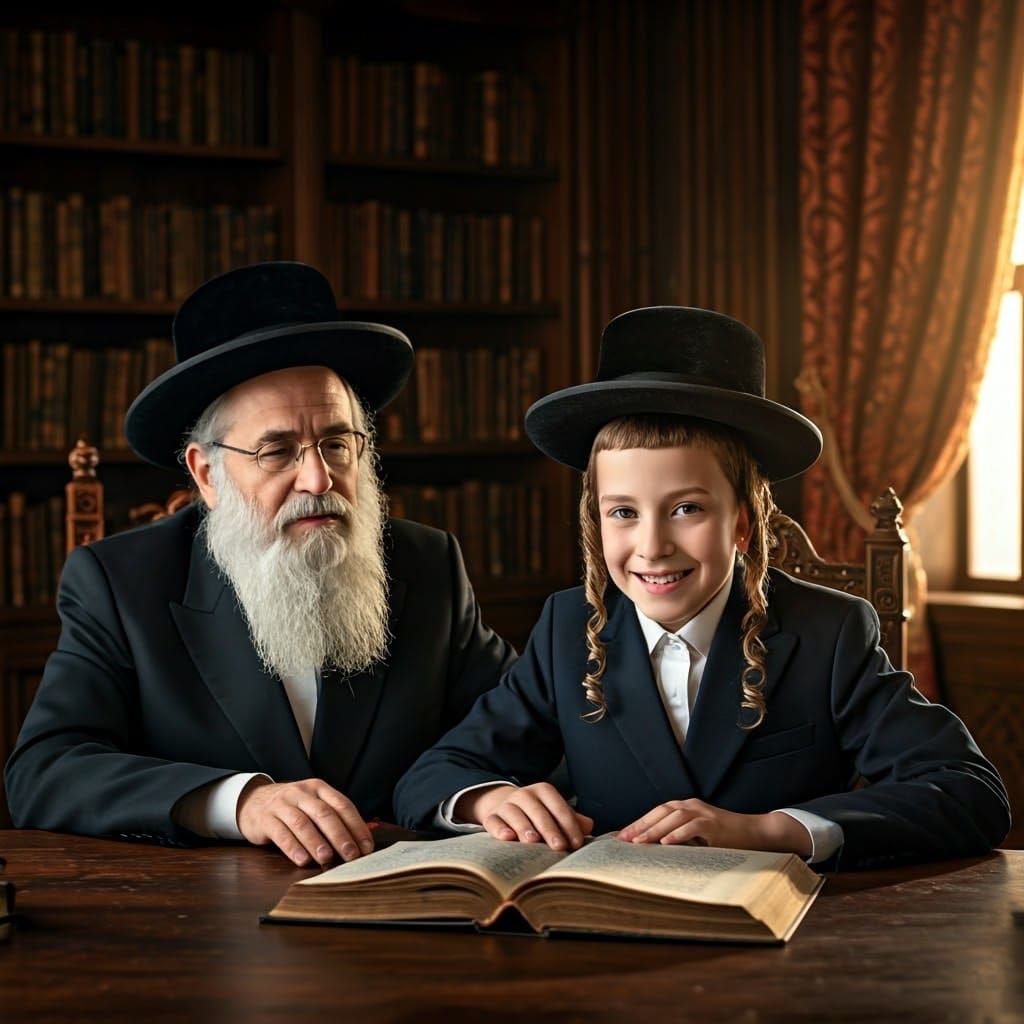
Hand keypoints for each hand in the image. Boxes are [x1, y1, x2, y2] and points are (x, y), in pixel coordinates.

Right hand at [236, 777, 374, 866]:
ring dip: (316, 842)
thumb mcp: (313, 805)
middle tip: (351, 855)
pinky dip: (293, 847)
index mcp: (319, 788)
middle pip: (324, 814)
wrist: (252, 801)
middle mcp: (302, 793)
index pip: (342, 805)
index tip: (366, 847)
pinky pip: (281, 833)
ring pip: (302, 823)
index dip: (356, 826)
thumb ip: (336, 818)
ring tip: (327, 858)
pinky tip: (302, 860)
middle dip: (340, 836)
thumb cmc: (292, 808)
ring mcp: (282, 804)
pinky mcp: (265, 818)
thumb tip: (368, 833)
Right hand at [456, 782, 593, 851]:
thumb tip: (589, 826)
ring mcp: (506, 805)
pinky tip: (507, 838)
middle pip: (537, 810)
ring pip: (514, 814)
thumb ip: (572, 820)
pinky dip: (499, 829)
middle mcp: (524, 795)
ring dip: (524, 827)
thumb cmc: (538, 814)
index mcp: (544, 792)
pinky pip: (493, 821)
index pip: (558, 806)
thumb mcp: (555, 813)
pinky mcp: (491, 817)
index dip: (568, 824)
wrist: (505, 806)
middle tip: (559, 847)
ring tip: (533, 841)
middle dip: (549, 829)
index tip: (576, 843)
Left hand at [616, 799, 811, 855]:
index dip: (639, 822)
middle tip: (623, 839)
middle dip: (640, 825)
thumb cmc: (726, 838)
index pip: (657, 812)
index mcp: (687, 807)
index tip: (622, 835)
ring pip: (673, 817)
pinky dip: (678, 834)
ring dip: (654, 829)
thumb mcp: (699, 836)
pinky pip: (693, 827)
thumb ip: (680, 838)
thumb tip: (655, 850)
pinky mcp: (715, 824)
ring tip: (639, 842)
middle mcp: (692, 806)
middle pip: (661, 811)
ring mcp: (704, 813)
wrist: (756, 833)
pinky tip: (666, 843)